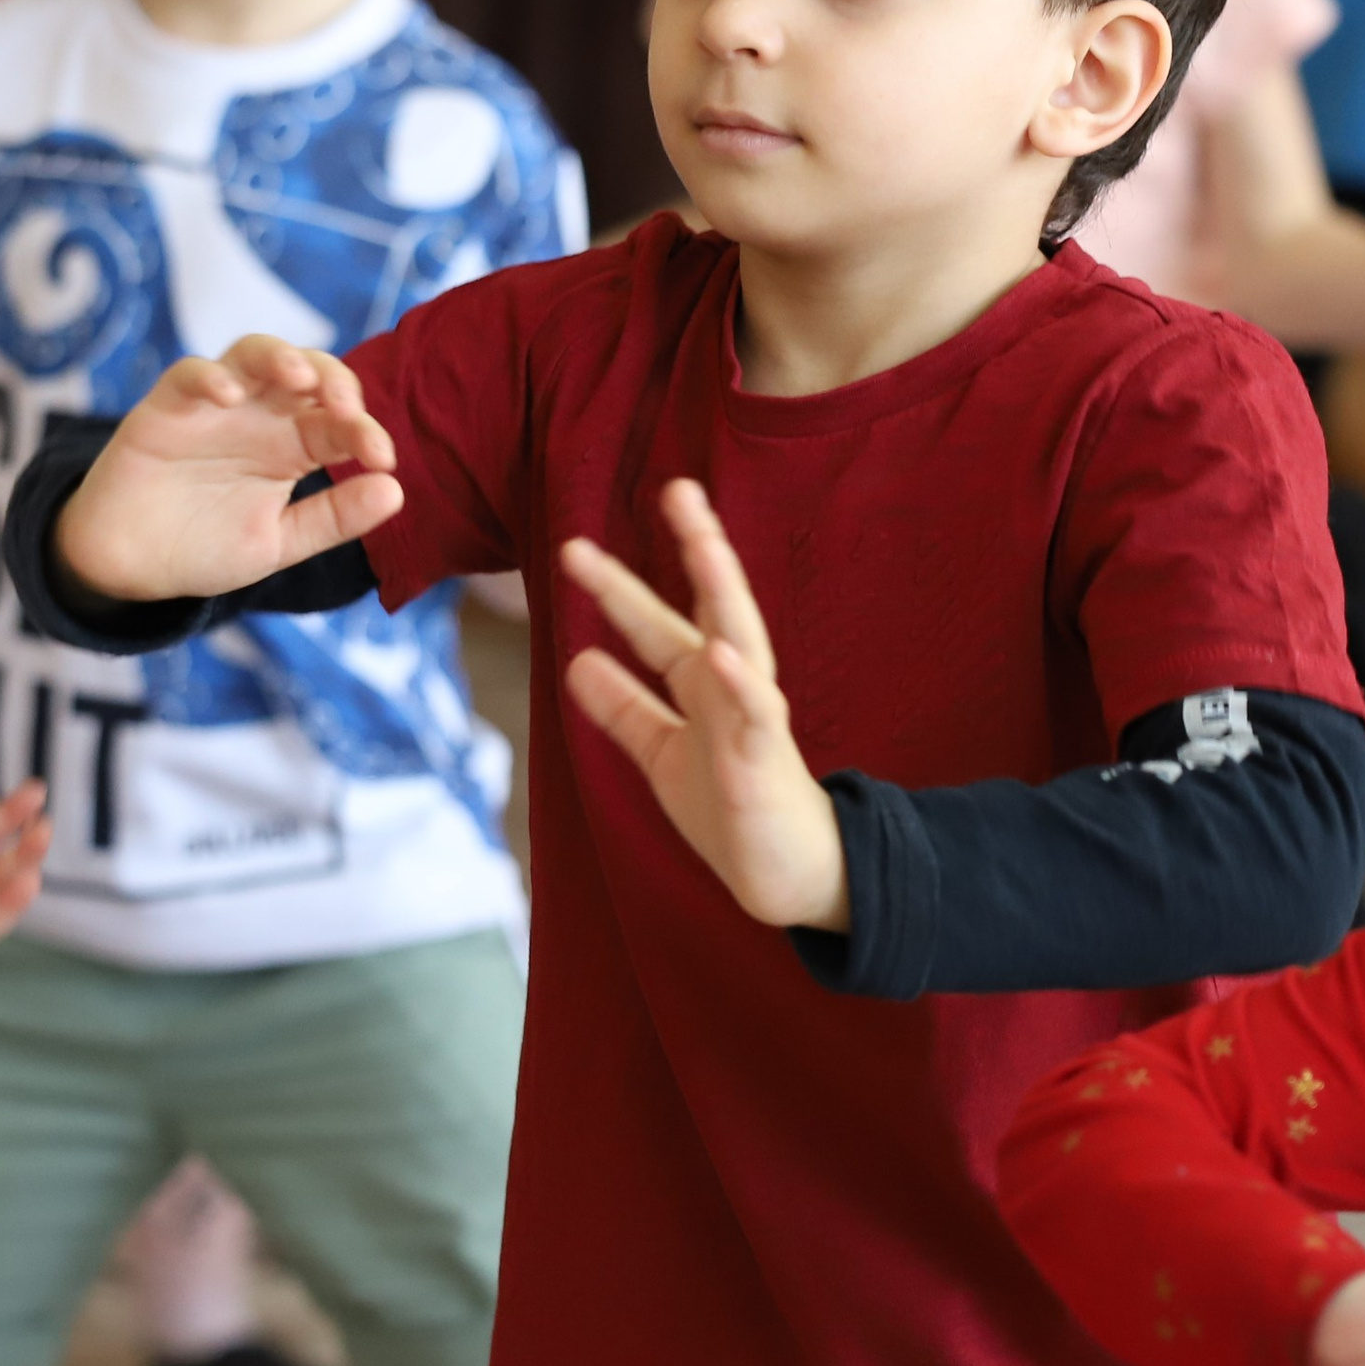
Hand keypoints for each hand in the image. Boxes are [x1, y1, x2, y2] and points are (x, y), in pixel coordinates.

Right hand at [56, 335, 402, 601]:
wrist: (131, 567)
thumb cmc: (205, 546)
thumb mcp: (278, 543)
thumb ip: (334, 518)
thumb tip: (396, 491)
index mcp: (294, 445)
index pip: (341, 423)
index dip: (367, 432)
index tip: (383, 460)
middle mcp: (261, 416)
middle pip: (306, 371)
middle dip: (333, 378)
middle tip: (347, 408)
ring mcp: (215, 406)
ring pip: (252, 354)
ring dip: (280, 356)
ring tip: (299, 376)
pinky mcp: (166, 407)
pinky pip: (188, 375)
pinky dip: (209, 377)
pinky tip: (227, 396)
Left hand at [561, 479, 844, 927]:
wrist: (788, 876)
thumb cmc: (732, 808)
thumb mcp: (663, 754)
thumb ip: (625, 709)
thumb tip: (578, 662)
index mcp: (703, 684)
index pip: (655, 624)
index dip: (617, 587)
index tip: (576, 547)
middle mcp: (731, 685)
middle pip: (714, 604)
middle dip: (698, 546)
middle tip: (678, 489)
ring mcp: (752, 716)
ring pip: (741, 639)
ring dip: (725, 590)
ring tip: (705, 541)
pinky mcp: (766, 759)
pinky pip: (757, 713)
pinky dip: (741, 682)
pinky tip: (722, 653)